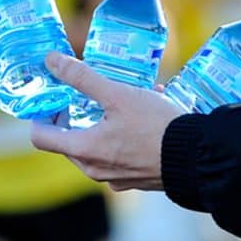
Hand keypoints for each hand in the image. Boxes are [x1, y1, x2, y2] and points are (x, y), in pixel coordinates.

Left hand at [31, 52, 184, 191]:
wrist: (199, 158)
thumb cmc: (156, 127)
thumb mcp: (118, 94)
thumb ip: (82, 78)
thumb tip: (51, 61)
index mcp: (84, 151)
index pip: (41, 137)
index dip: (42, 116)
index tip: (54, 100)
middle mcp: (94, 170)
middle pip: (68, 141)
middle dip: (75, 116)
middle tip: (87, 95)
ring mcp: (114, 178)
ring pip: (95, 147)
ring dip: (102, 122)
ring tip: (124, 99)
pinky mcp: (134, 180)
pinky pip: (118, 155)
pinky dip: (122, 135)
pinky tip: (145, 114)